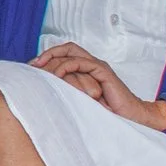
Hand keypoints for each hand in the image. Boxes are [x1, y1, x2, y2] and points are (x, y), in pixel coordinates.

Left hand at [31, 43, 160, 126]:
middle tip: (32, 65)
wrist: (133, 117)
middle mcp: (92, 64)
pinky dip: (66, 66)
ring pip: (71, 52)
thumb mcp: (81, 102)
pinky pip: (81, 62)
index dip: (48, 58)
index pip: (65, 54)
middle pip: (67, 48)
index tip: (32, 69)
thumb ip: (68, 94)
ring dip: (53, 57)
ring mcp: (98, 67)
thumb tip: (44, 96)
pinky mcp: (103, 72)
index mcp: (87, 69)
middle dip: (47, 54)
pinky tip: (56, 76)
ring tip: (40, 68)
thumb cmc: (108, 112)